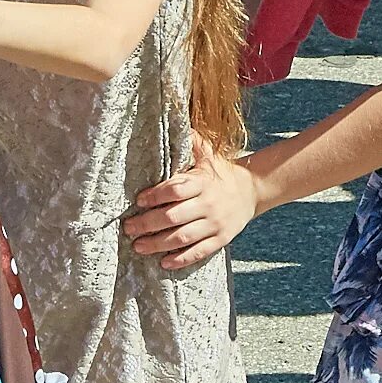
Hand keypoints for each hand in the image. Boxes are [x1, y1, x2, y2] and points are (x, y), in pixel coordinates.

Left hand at [124, 136, 259, 269]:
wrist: (252, 190)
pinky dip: (180, 259)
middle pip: (174, 217)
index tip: (138, 200)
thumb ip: (190, 142)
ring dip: (157, 244)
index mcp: (202, 182)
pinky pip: (199, 252)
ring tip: (138, 246)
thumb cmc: (219, 172)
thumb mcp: (208, 154)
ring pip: (183, 238)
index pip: (176, 189)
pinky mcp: (221, 239)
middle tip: (129, 228)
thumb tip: (173, 120)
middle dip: (148, 224)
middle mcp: (208, 204)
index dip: (155, 195)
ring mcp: (215, 224)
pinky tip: (164, 262)